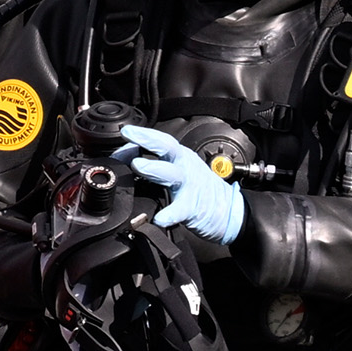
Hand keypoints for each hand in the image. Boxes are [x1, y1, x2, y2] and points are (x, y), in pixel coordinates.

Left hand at [115, 124, 244, 243]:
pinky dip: (169, 214)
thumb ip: (154, 165)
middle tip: (128, 135)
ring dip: (154, 168)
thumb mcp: (178, 170)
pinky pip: (179, 210)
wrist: (228, 210)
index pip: (159, 140)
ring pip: (172, 173)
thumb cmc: (198, 189)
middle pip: (167, 148)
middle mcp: (184, 166)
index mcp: (179, 156)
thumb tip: (123, 161)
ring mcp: (190, 185)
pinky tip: (159, 218)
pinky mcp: (193, 207)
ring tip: (138, 166)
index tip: (125, 132)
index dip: (141, 135)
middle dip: (147, 139)